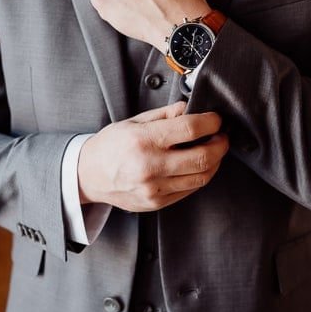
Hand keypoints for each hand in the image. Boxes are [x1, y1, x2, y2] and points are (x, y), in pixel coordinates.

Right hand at [77, 101, 229, 211]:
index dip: (211, 122)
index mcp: (143, 140)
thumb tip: (190, 108)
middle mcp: (149, 166)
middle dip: (220, 144)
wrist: (88, 175)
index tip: (215, 119)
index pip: (190, 129)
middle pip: (203, 157)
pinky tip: (196, 165)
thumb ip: (165, 114)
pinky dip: (199, 175)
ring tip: (212, 150)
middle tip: (221, 136)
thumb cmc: (110, 146)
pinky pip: (189, 189)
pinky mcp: (157, 203)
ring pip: (201, 177)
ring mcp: (154, 188)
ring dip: (214, 162)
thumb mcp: (134, 121)